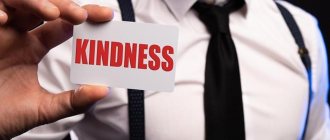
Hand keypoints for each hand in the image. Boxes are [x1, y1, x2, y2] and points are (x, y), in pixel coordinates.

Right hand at [0, 0, 112, 138]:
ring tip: (53, 14)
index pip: (63, 24)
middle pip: (43, 7)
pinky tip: (3, 20)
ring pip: (16, 2)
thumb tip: (103, 90)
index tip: (107, 17)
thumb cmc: (3, 116)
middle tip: (82, 16)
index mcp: (32, 47)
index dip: (84, 16)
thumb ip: (73, 101)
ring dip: (35, 2)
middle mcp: (17, 35)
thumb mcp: (43, 108)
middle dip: (64, 6)